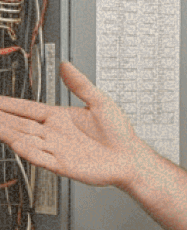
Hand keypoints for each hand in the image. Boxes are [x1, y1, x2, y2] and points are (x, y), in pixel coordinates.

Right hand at [0, 62, 141, 188]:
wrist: (131, 158)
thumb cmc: (119, 134)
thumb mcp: (100, 102)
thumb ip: (81, 84)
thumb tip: (66, 65)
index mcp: (59, 117)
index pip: (26, 108)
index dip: (8, 104)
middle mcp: (53, 133)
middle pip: (19, 123)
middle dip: (1, 117)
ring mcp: (56, 149)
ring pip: (24, 139)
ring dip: (7, 132)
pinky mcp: (62, 165)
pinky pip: (39, 157)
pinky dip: (26, 150)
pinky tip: (14, 142)